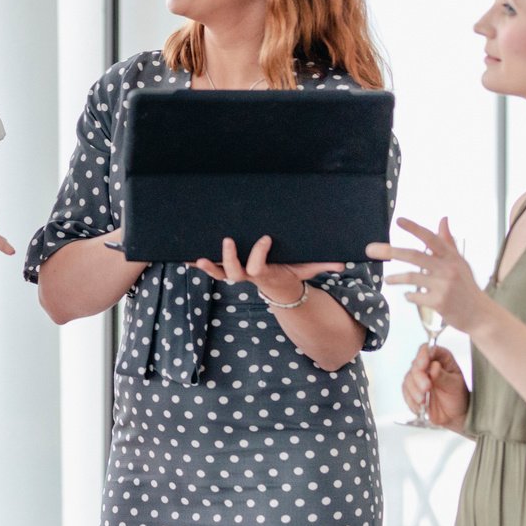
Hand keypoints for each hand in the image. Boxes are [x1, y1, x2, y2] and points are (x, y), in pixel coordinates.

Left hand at [190, 235, 344, 304]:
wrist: (278, 287)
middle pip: (234, 272)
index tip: (266, 238)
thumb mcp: (306, 269)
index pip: (258, 267)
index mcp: (264, 274)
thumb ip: (321, 265)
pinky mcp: (226, 269)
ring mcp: (235, 273)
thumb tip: (343, 262)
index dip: (260, 254)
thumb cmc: (291, 272)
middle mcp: (246, 275)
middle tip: (227, 241)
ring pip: (218, 272)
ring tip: (197, 258)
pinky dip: (196, 264)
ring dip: (208, 265)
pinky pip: (209, 269)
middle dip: (229, 258)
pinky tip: (183, 257)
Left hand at [369, 216, 489, 332]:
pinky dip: (408, 295)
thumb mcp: (460, 263)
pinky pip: (415, 295)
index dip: (415, 229)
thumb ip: (448, 242)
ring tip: (388, 280)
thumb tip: (443, 219)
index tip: (398, 221)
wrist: (480, 315)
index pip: (432, 239)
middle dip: (390, 251)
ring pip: (411, 277)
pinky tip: (408, 295)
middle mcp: (448, 269)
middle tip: (370, 249)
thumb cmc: (467, 287)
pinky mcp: (439, 302)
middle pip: (414, 256)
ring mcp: (444, 286)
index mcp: (452, 258)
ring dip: (395, 278)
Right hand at [403, 342, 470, 429]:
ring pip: (408, 378)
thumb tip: (434, 366)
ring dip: (414, 390)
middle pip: (416, 364)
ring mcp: (418, 377)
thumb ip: (443, 376)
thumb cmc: (458, 398)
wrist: (454, 415)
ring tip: (423, 400)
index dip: (423, 355)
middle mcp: (428, 365)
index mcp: (442, 359)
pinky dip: (411, 399)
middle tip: (426, 388)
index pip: (428, 349)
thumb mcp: (455, 386)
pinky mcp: (411, 389)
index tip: (424, 365)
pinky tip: (420, 405)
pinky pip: (405, 391)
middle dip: (419, 377)